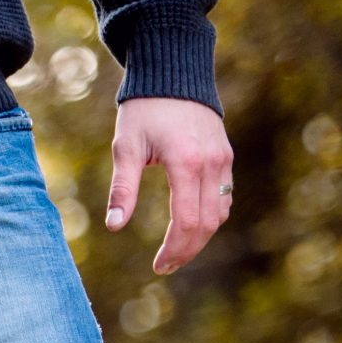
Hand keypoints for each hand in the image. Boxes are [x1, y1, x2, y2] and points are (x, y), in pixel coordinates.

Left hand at [105, 96, 234, 275]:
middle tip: (166, 267)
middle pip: (207, 223)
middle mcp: (212, 163)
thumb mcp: (126, 147)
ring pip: (220, 213)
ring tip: (176, 253)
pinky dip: (211, 218)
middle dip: (187, 250)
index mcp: (186, 163)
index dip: (174, 248)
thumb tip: (115, 226)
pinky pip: (225, 197)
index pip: (187, 220)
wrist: (175, 74)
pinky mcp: (226, 156)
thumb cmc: (144, 110)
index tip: (159, 266)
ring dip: (201, 237)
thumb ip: (122, 188)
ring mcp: (224, 159)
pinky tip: (191, 228)